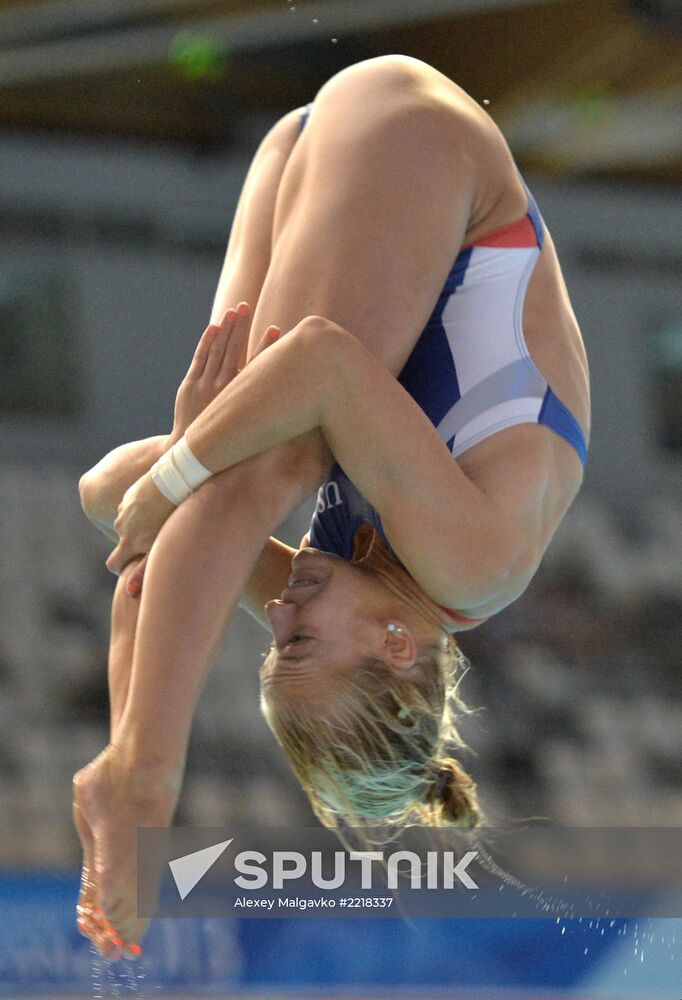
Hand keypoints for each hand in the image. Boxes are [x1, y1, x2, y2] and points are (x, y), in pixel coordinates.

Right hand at [105, 471, 175, 575]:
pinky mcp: (130, 495)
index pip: (113, 563)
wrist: (175, 481)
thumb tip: (130, 591)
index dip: (121, 568)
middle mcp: (122, 527)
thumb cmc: (174, 518)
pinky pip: (131, 508)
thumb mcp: (161, 547)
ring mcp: (124, 509)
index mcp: (129, 542)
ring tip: (160, 521)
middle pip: (123, 542)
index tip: (132, 566)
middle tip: (155, 539)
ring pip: (128, 524)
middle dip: (134, 544)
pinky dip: (140, 510)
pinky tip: (158, 506)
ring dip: (138, 525)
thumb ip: (144, 570)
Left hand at [171, 303, 280, 441]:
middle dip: (241, 326)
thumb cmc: (228, 439)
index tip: (274, 329)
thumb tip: (286, 390)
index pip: (257, 365)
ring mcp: (206, 385)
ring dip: (226, 328)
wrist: (193, 451)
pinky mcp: (191, 385)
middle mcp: (224, 388)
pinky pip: (201, 357)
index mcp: (241, 398)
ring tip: (234, 310)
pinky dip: (208, 341)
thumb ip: (262, 405)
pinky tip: (215, 327)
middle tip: (246, 306)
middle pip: (234, 349)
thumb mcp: (249, 426)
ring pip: (218, 349)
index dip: (266, 346)